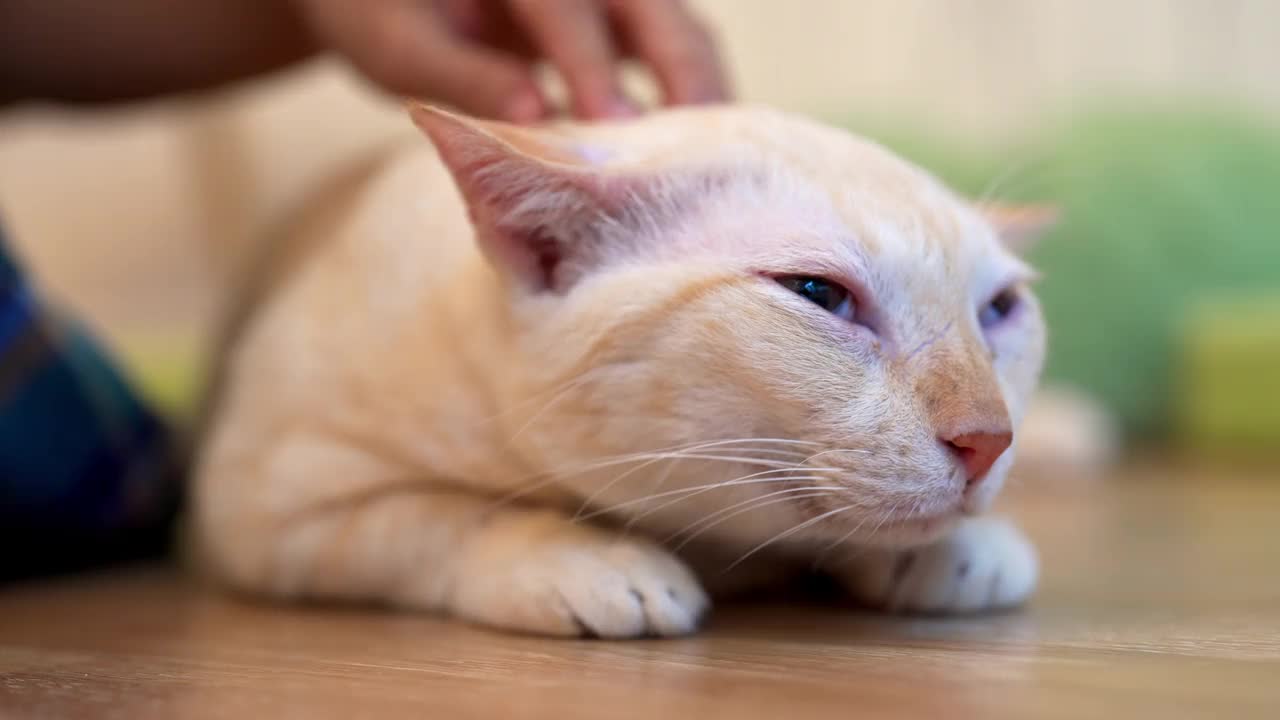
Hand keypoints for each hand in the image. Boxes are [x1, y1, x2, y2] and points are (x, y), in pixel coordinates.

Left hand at [291, 0, 729, 121]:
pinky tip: (702, 154)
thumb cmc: (384, 14)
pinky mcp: (622, 16)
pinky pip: (675, 48)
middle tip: (705, 155)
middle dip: (684, 77)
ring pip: (682, 26)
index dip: (592, 68)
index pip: (565, 7)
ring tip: (721, 163)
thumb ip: (464, 76)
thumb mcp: (399, 47)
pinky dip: (692, 97)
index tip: (616, 134)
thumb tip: (535, 121)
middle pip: (655, 8)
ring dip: (703, 90)